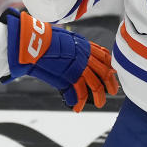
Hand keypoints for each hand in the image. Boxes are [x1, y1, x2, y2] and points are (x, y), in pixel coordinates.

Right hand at [1, 8, 118, 111]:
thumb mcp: (62, 39)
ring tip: (100, 104)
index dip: (110, 65)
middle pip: (104, 71)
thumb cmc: (43, 39)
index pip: (104, 55)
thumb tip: (71, 54)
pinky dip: (80, 102)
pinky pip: (80, 93)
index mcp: (84, 45)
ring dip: (99, 97)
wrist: (33, 41)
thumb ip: (71, 48)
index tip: (112, 72)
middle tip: (113, 91)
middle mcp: (85, 56)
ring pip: (96, 84)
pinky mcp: (70, 77)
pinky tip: (77, 107)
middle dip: (111, 83)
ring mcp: (79, 67)